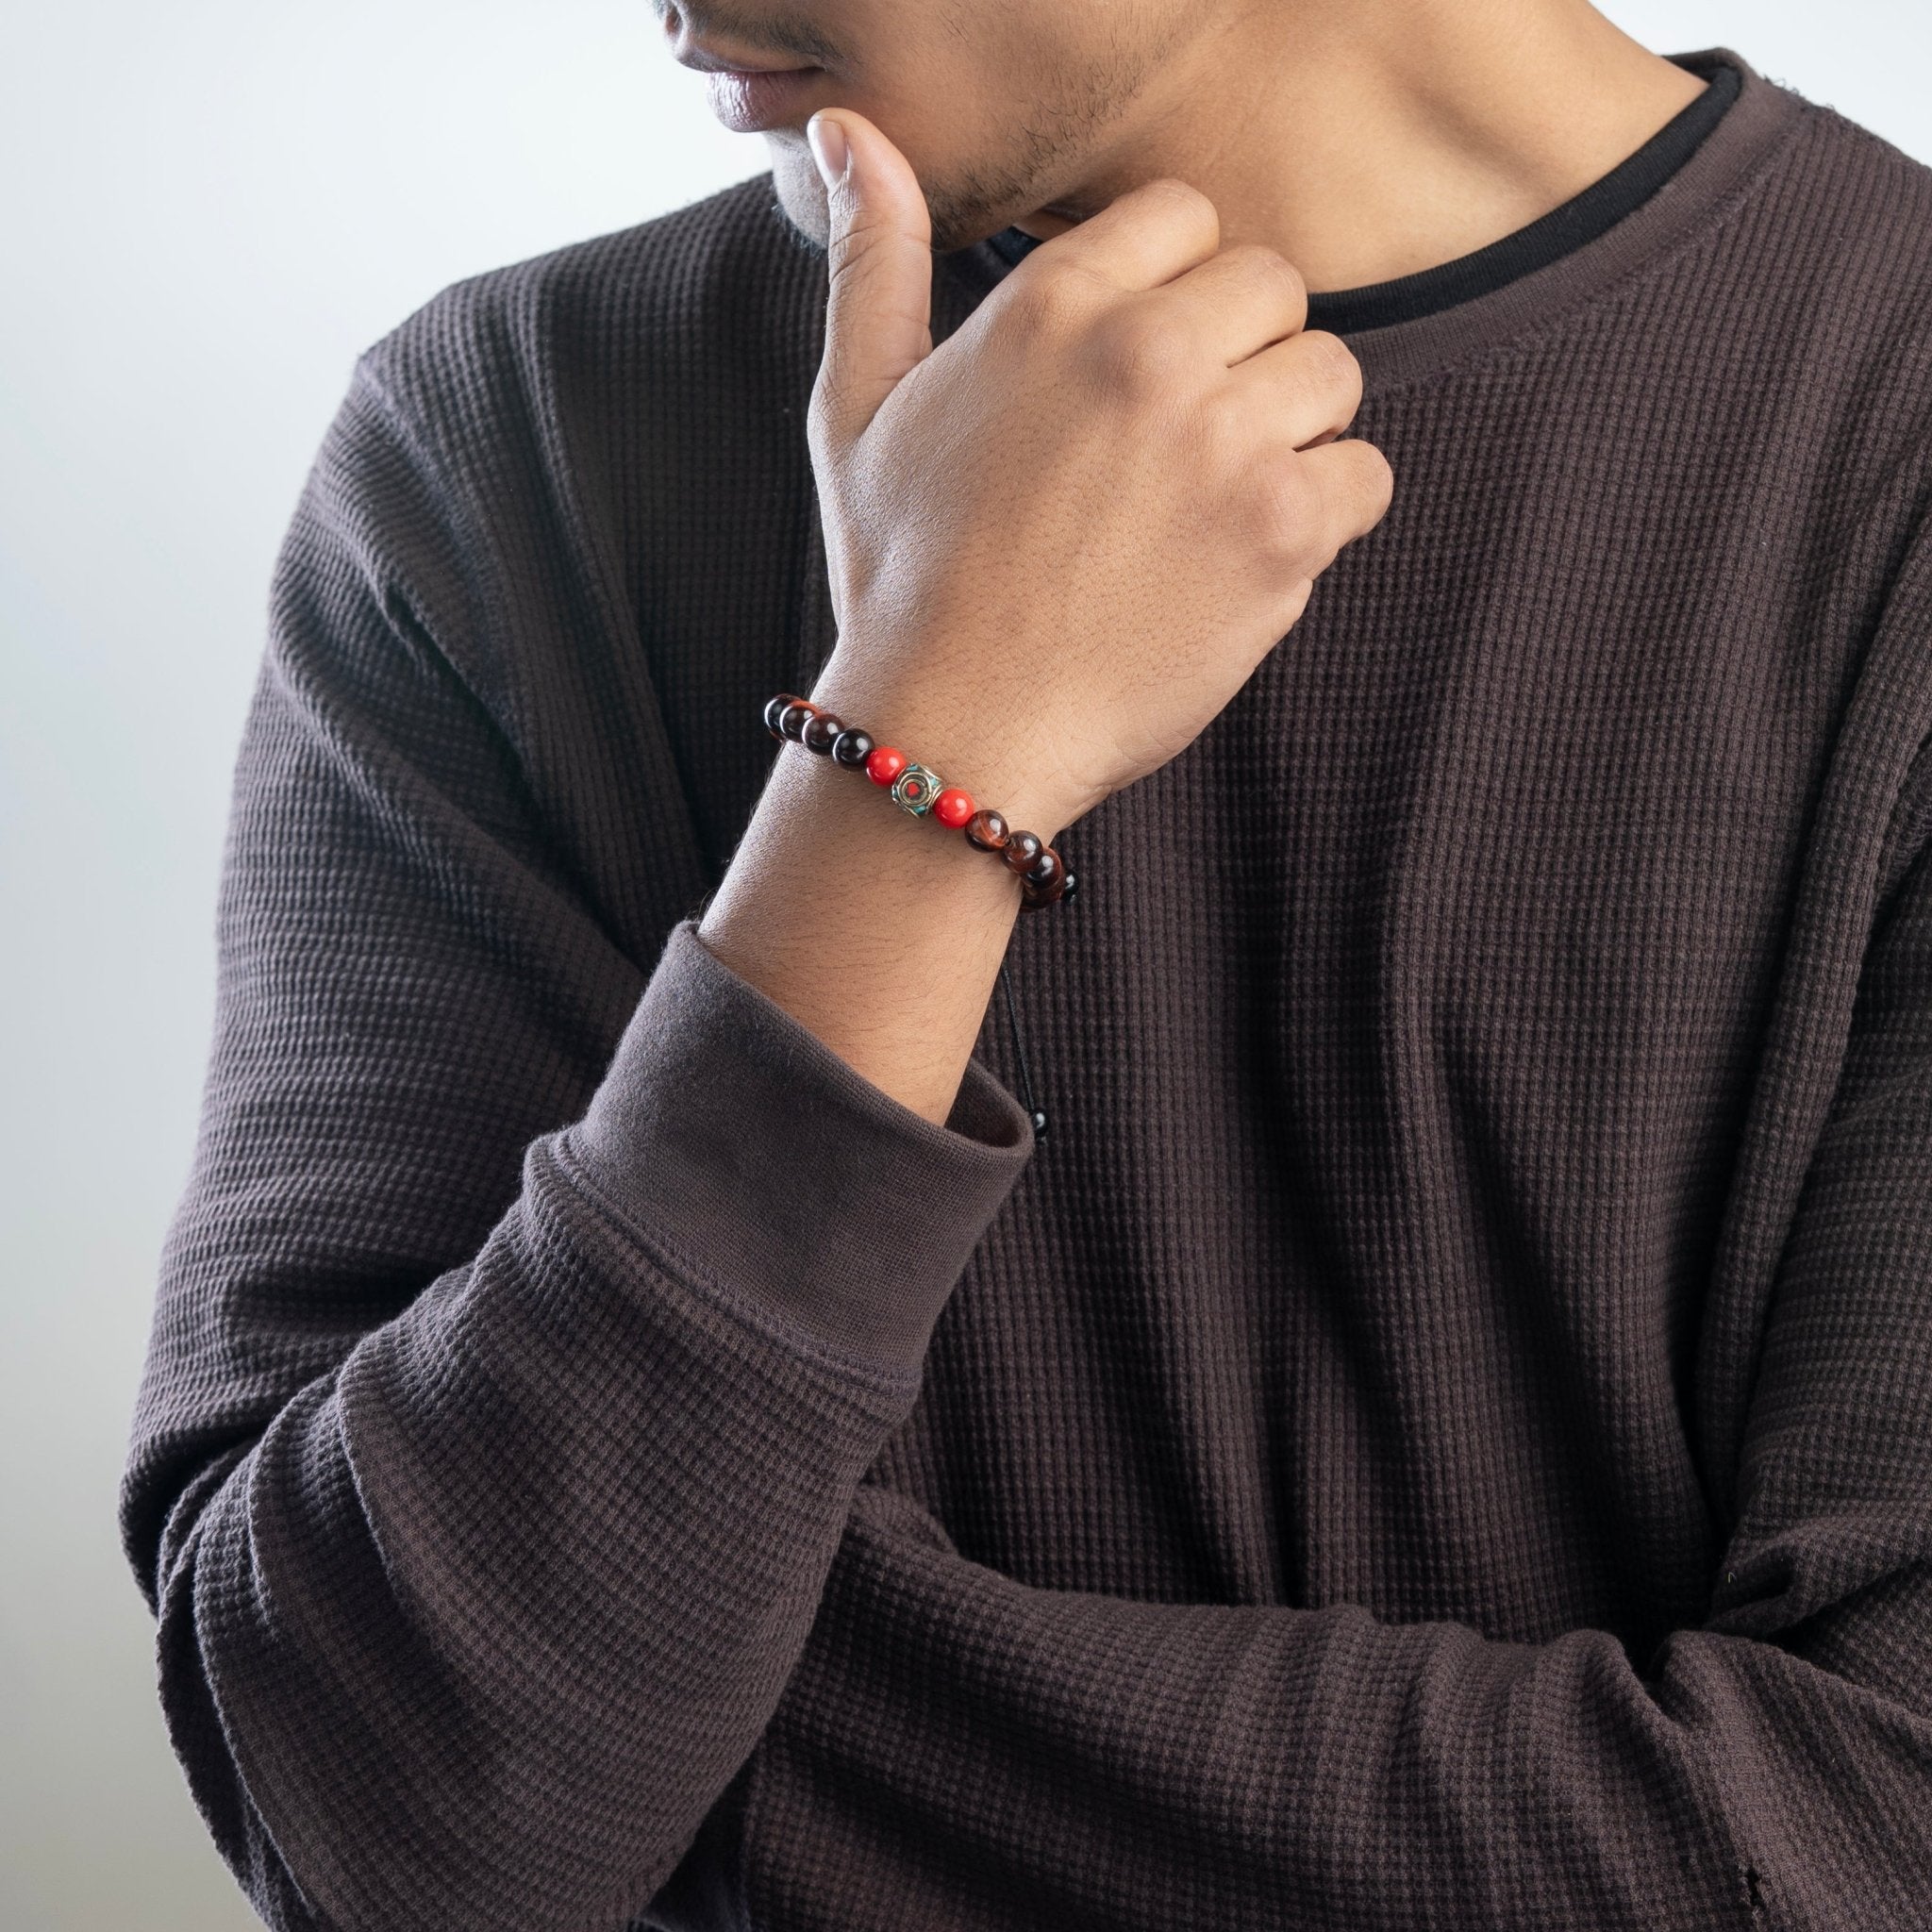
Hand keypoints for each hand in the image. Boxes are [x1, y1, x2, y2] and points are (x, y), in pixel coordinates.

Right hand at [803, 108, 1393, 839]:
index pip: (1186, 217)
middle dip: (1239, 353)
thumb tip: (855, 134)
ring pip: (1331, 373)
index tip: (1142, 365)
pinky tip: (1246, 554)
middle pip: (1272, 284)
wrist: (954, 732)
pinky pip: (1366, 474)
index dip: (1173, 288)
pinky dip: (1326, 513)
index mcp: (1052, 304)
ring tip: (1210, 502)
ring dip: (1289, 429)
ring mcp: (1225, 443)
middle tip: (1178, 444)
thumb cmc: (901, 579)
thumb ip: (874, 258)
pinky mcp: (1282, 534)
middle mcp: (1147, 352)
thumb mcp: (856, 407)